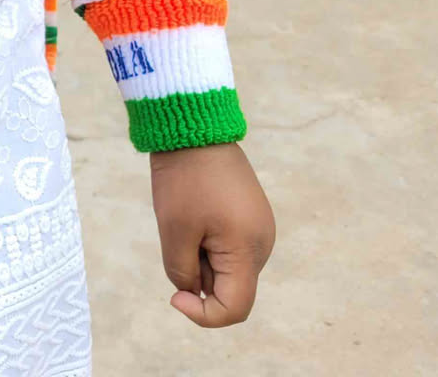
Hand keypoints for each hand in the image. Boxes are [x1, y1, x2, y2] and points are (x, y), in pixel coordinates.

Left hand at [150, 143, 274, 328]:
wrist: (195, 124)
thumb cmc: (184, 177)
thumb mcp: (174, 230)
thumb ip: (183, 272)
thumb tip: (193, 291)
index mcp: (250, 250)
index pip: (235, 308)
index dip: (203, 314)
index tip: (174, 295)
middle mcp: (263, 243)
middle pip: (230, 287)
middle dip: (199, 275)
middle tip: (180, 236)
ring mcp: (259, 227)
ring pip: (227, 266)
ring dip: (202, 255)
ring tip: (188, 217)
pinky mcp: (250, 213)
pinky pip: (229, 245)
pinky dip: (208, 240)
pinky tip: (196, 210)